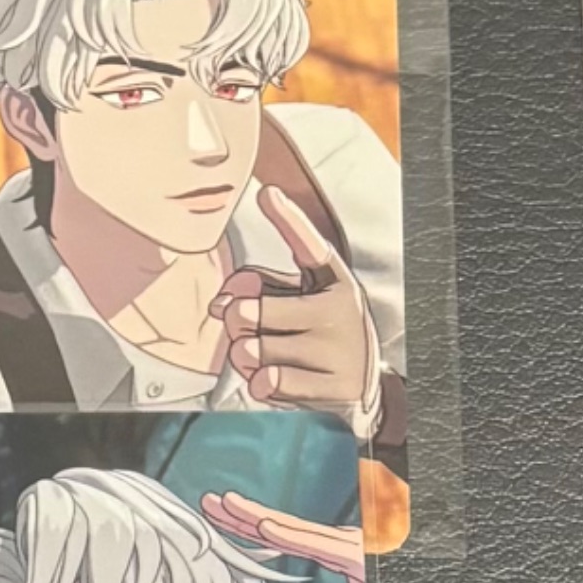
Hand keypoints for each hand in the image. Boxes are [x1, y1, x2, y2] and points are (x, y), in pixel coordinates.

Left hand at [203, 489, 367, 582]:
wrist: (437, 573)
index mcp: (333, 549)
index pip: (280, 534)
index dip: (246, 523)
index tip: (215, 512)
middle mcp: (337, 540)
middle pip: (280, 526)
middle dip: (241, 515)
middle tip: (205, 503)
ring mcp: (348, 542)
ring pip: (295, 528)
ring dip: (258, 518)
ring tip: (227, 507)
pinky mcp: (362, 550)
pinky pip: (320, 542)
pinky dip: (293, 535)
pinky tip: (268, 528)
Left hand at [212, 189, 376, 416]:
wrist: (362, 387)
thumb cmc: (320, 333)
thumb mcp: (301, 299)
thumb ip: (260, 289)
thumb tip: (220, 303)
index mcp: (333, 279)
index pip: (307, 245)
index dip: (287, 219)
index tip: (266, 194)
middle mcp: (340, 310)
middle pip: (255, 311)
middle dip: (237, 319)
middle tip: (245, 324)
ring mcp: (338, 351)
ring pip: (256, 351)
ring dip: (246, 356)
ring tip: (263, 356)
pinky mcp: (333, 388)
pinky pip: (270, 383)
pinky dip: (261, 383)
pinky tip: (273, 379)